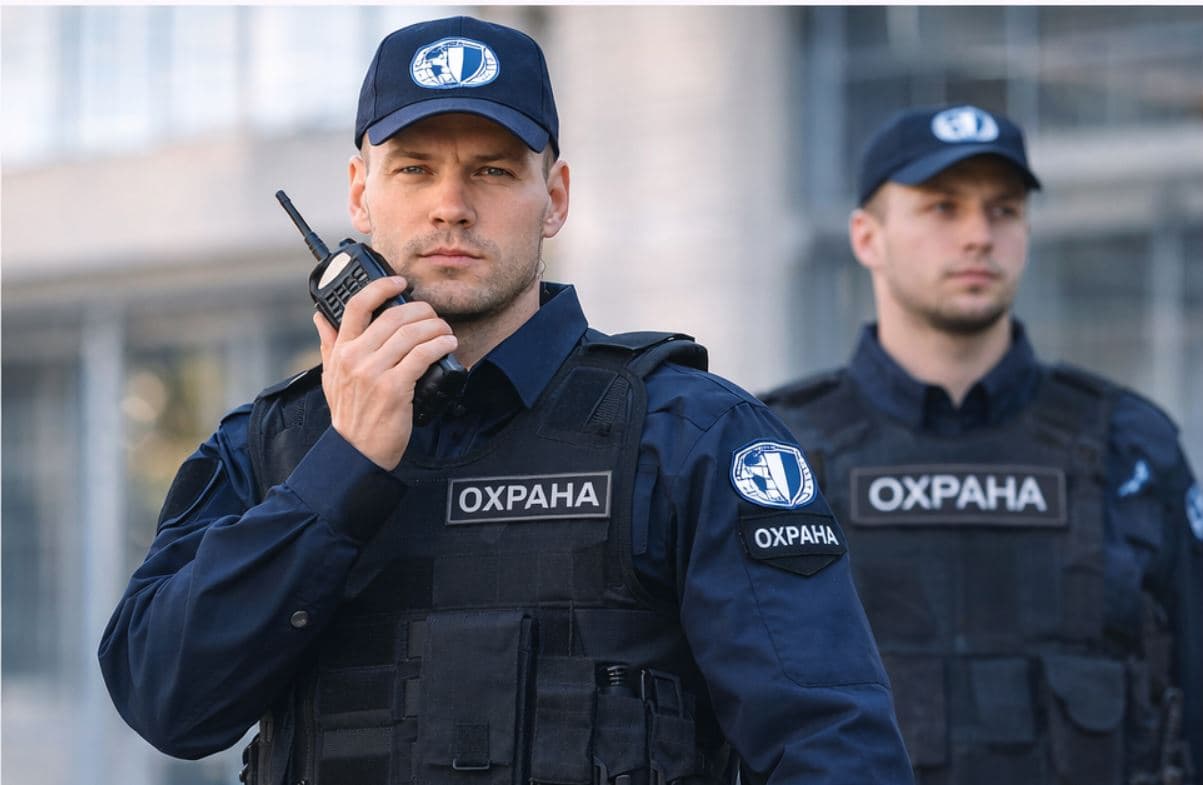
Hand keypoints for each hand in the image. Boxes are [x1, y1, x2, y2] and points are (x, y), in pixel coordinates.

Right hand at [313, 276, 457, 469]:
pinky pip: (422, 356)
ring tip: (444, 330)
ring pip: (411, 334)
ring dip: (435, 327)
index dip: (380, 287)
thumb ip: (328, 345)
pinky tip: (448, 344)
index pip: (357, 305)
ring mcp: (374, 372)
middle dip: (420, 310)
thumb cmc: (349, 415)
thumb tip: (319, 317)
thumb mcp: (330, 377)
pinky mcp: (394, 388)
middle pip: (393, 316)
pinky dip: (439, 345)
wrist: (356, 451)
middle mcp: (355, 357)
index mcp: (341, 350)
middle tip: (432, 314)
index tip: (399, 282)